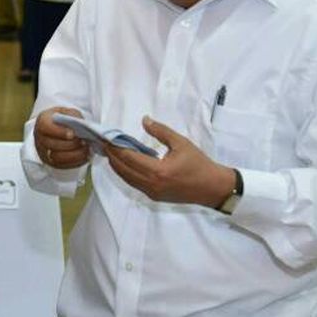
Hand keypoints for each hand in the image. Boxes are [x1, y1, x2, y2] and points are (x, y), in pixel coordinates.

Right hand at [33, 107, 89, 169]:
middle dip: (71, 144)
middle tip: (84, 141)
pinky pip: (64, 165)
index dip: (60, 132)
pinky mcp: (51, 162)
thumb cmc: (62, 119)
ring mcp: (44, 152)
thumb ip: (73, 116)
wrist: (55, 128)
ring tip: (86, 149)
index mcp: (42, 123)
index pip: (46, 128)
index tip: (73, 134)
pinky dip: (76, 161)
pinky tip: (85, 155)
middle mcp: (40, 139)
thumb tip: (82, 125)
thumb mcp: (67, 112)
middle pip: (53, 145)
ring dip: (74, 154)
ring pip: (58, 157)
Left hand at [103, 117, 235, 208]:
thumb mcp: (181, 143)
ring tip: (110, 152)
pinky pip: (134, 184)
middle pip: (123, 169)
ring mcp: (151, 192)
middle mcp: (151, 184)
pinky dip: (126, 173)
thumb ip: (161, 131)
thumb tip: (144, 120)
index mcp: (158, 171)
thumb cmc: (199, 164)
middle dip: (112, 156)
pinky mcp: (154, 196)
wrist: (212, 188)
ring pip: (126, 178)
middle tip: (103, 143)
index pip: (129, 157)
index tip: (106, 137)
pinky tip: (123, 163)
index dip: (116, 147)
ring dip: (116, 165)